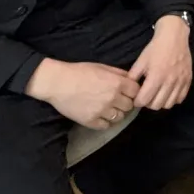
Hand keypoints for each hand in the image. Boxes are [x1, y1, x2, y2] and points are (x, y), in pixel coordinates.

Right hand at [25, 59, 139, 130]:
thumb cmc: (79, 71)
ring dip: (116, 113)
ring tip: (107, 108)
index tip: (126, 91)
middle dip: (125, 102)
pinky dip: (104, 121)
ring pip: (119, 117)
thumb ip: (118, 73)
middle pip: (129, 106)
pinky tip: (99, 115)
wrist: (58, 82)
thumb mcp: (102, 67)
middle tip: (116, 100)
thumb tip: (131, 79)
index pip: (136, 92)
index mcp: (117, 83)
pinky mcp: (91, 121)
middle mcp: (112, 98)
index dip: (132, 91)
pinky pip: (105, 126)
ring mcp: (102, 111)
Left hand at [128, 15, 192, 110]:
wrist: (174, 36)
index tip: (136, 97)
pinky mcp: (188, 80)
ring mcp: (180, 82)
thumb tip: (128, 90)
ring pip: (169, 104)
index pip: (144, 100)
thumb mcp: (140, 61)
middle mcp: (169, 82)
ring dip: (161, 102)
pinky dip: (173, 99)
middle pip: (156, 106)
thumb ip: (133, 77)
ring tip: (157, 95)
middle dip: (148, 103)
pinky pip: (180, 98)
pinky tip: (168, 92)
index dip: (137, 101)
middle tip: (146, 96)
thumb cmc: (155, 48)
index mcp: (156, 77)